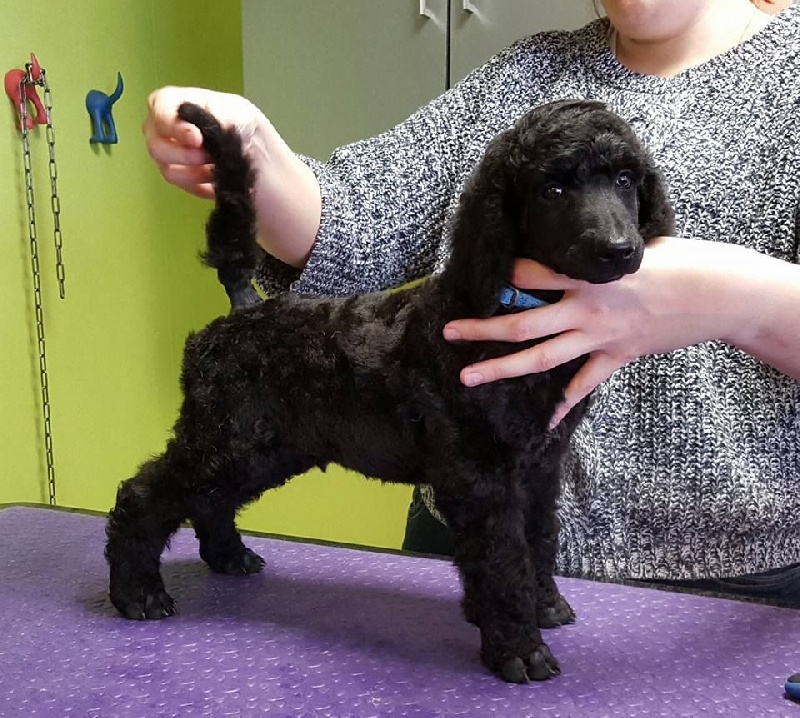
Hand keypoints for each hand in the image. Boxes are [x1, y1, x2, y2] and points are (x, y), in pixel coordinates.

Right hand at [142, 86, 321, 267]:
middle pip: (154, 132)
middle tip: (208, 164)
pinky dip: (191, 186)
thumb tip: (189, 128)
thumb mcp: (249, 138)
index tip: (195, 142)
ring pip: (162, 159)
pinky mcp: (195, 174)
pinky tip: (212, 190)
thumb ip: (216, 126)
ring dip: (185, 172)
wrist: (291, 211)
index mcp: (214, 108)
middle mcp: (198, 125)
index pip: (164, 103)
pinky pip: (175, 178)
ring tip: (213, 179)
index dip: (170, 122)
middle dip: (178, 153)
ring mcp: (194, 151)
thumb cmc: (276, 172)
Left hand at [443, 237, 752, 427]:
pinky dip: (565, 405)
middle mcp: (588, 310)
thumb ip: (597, 258)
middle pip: (524, 323)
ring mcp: (601, 337)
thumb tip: (571, 254)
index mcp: (590, 277)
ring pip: (543, 359)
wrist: (722, 295)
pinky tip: (546, 423)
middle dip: (483, 329)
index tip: (480, 276)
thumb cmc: (683, 260)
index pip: (532, 275)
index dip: (504, 275)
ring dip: (503, 368)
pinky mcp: (618, 355)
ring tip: (468, 376)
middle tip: (449, 333)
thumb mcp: (636, 247)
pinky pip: (585, 384)